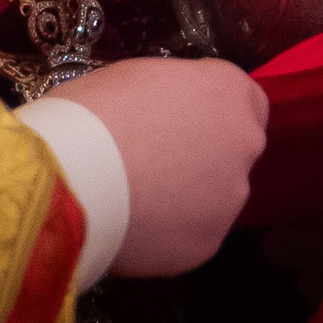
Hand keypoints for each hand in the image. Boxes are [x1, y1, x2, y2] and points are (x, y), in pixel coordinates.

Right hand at [51, 57, 266, 277]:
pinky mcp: (207, 244)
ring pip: (215, 198)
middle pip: (233, 151)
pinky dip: (167, 233)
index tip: (185, 122)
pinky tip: (131, 226)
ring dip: (187, 198)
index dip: (214, 112)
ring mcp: (230, 199)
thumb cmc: (95, 112)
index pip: (248, 101)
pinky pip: (190, 236)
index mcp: (227, 91)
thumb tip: (164, 113)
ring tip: (135, 200)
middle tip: (155, 162)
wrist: (74, 175)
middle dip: (204, 157)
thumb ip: (169, 96)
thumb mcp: (136, 77)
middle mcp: (244, 144)